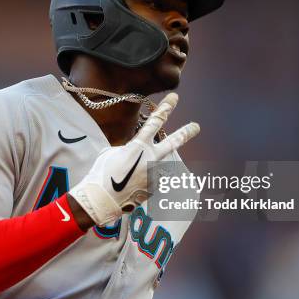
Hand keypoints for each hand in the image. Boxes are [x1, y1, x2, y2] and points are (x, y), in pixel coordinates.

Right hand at [69, 93, 198, 225]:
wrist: (101, 199)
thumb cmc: (101, 173)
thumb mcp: (113, 152)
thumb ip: (129, 147)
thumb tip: (136, 149)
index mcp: (138, 146)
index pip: (156, 122)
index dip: (166, 108)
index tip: (174, 98)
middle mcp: (151, 158)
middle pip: (173, 142)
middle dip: (186, 132)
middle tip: (196, 126)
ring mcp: (155, 174)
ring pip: (163, 163)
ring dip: (155, 163)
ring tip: (139, 169)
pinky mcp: (154, 188)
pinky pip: (155, 178)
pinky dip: (147, 178)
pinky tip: (134, 183)